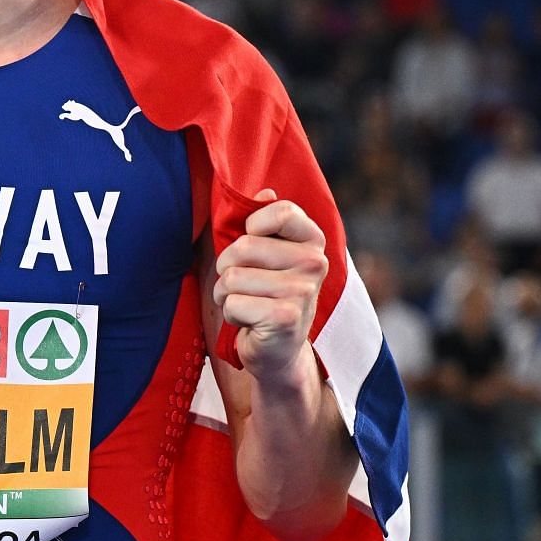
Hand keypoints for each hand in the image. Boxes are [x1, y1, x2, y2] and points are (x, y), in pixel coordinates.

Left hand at [213, 189, 328, 381]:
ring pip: (232, 277)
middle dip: (227, 268)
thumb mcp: (265, 255)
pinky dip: (230, 314)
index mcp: (312, 241)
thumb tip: (264, 190)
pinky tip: (249, 321)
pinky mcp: (285, 317)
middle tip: (242, 285)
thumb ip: (263, 223)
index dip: (252, 226)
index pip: (280, 210)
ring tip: (245, 303)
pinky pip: (232, 303)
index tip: (252, 242)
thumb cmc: (264, 294)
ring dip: (226, 294)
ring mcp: (303, 291)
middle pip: (244, 247)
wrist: (278, 350)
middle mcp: (314, 263)